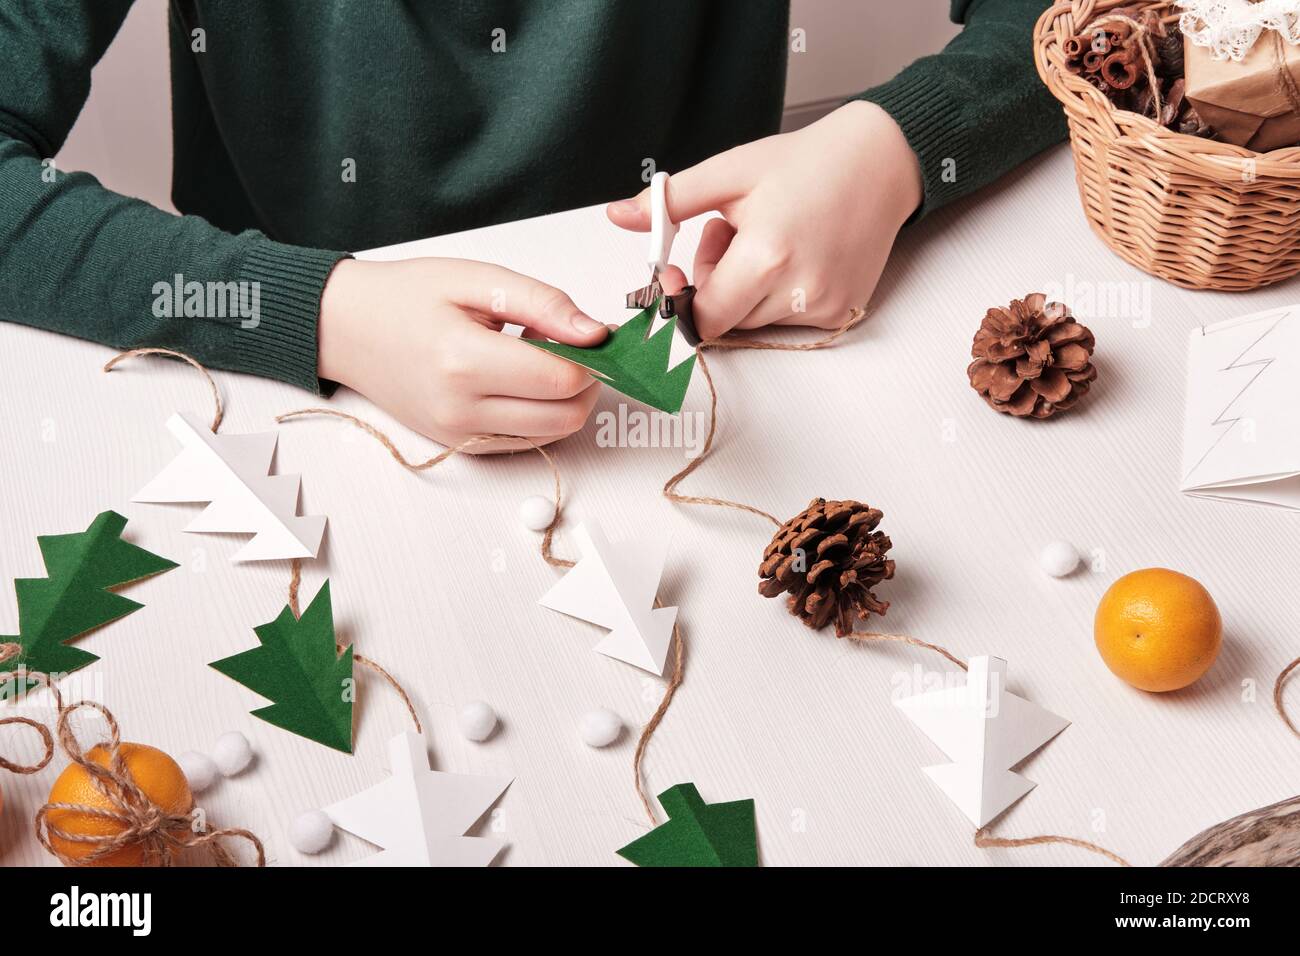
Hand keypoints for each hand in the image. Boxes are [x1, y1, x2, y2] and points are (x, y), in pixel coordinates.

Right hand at [318, 257, 606, 452]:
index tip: (596, 333)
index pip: (561, 379)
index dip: (593, 357)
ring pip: (549, 434)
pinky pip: (524, 441)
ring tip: (538, 357)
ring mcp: (459, 434)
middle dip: (586, 382)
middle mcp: (461, 410)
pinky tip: (522, 380)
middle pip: (564, 416)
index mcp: (464, 361)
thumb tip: (595, 332)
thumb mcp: (477, 280)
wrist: (345, 328)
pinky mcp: (459, 446)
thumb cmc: (404, 297)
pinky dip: (540, 414)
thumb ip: (543, 304)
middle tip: (573, 345)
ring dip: (564, 400)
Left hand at [607, 101, 922, 339]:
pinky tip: (796, 254)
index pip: (704, 317)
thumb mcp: (729, 171)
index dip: (687, 297)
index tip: (681, 271)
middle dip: (717, 286)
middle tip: (731, 236)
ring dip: (748, 291)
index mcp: (765, 256)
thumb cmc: (807, 162)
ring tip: (766, 239)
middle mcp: (799, 291)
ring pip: (758, 322)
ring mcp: (825, 306)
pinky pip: (791, 320)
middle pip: (728, 321)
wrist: (882, 160)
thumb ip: (670, 202)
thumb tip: (619, 217)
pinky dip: (782, 296)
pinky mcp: (844, 312)